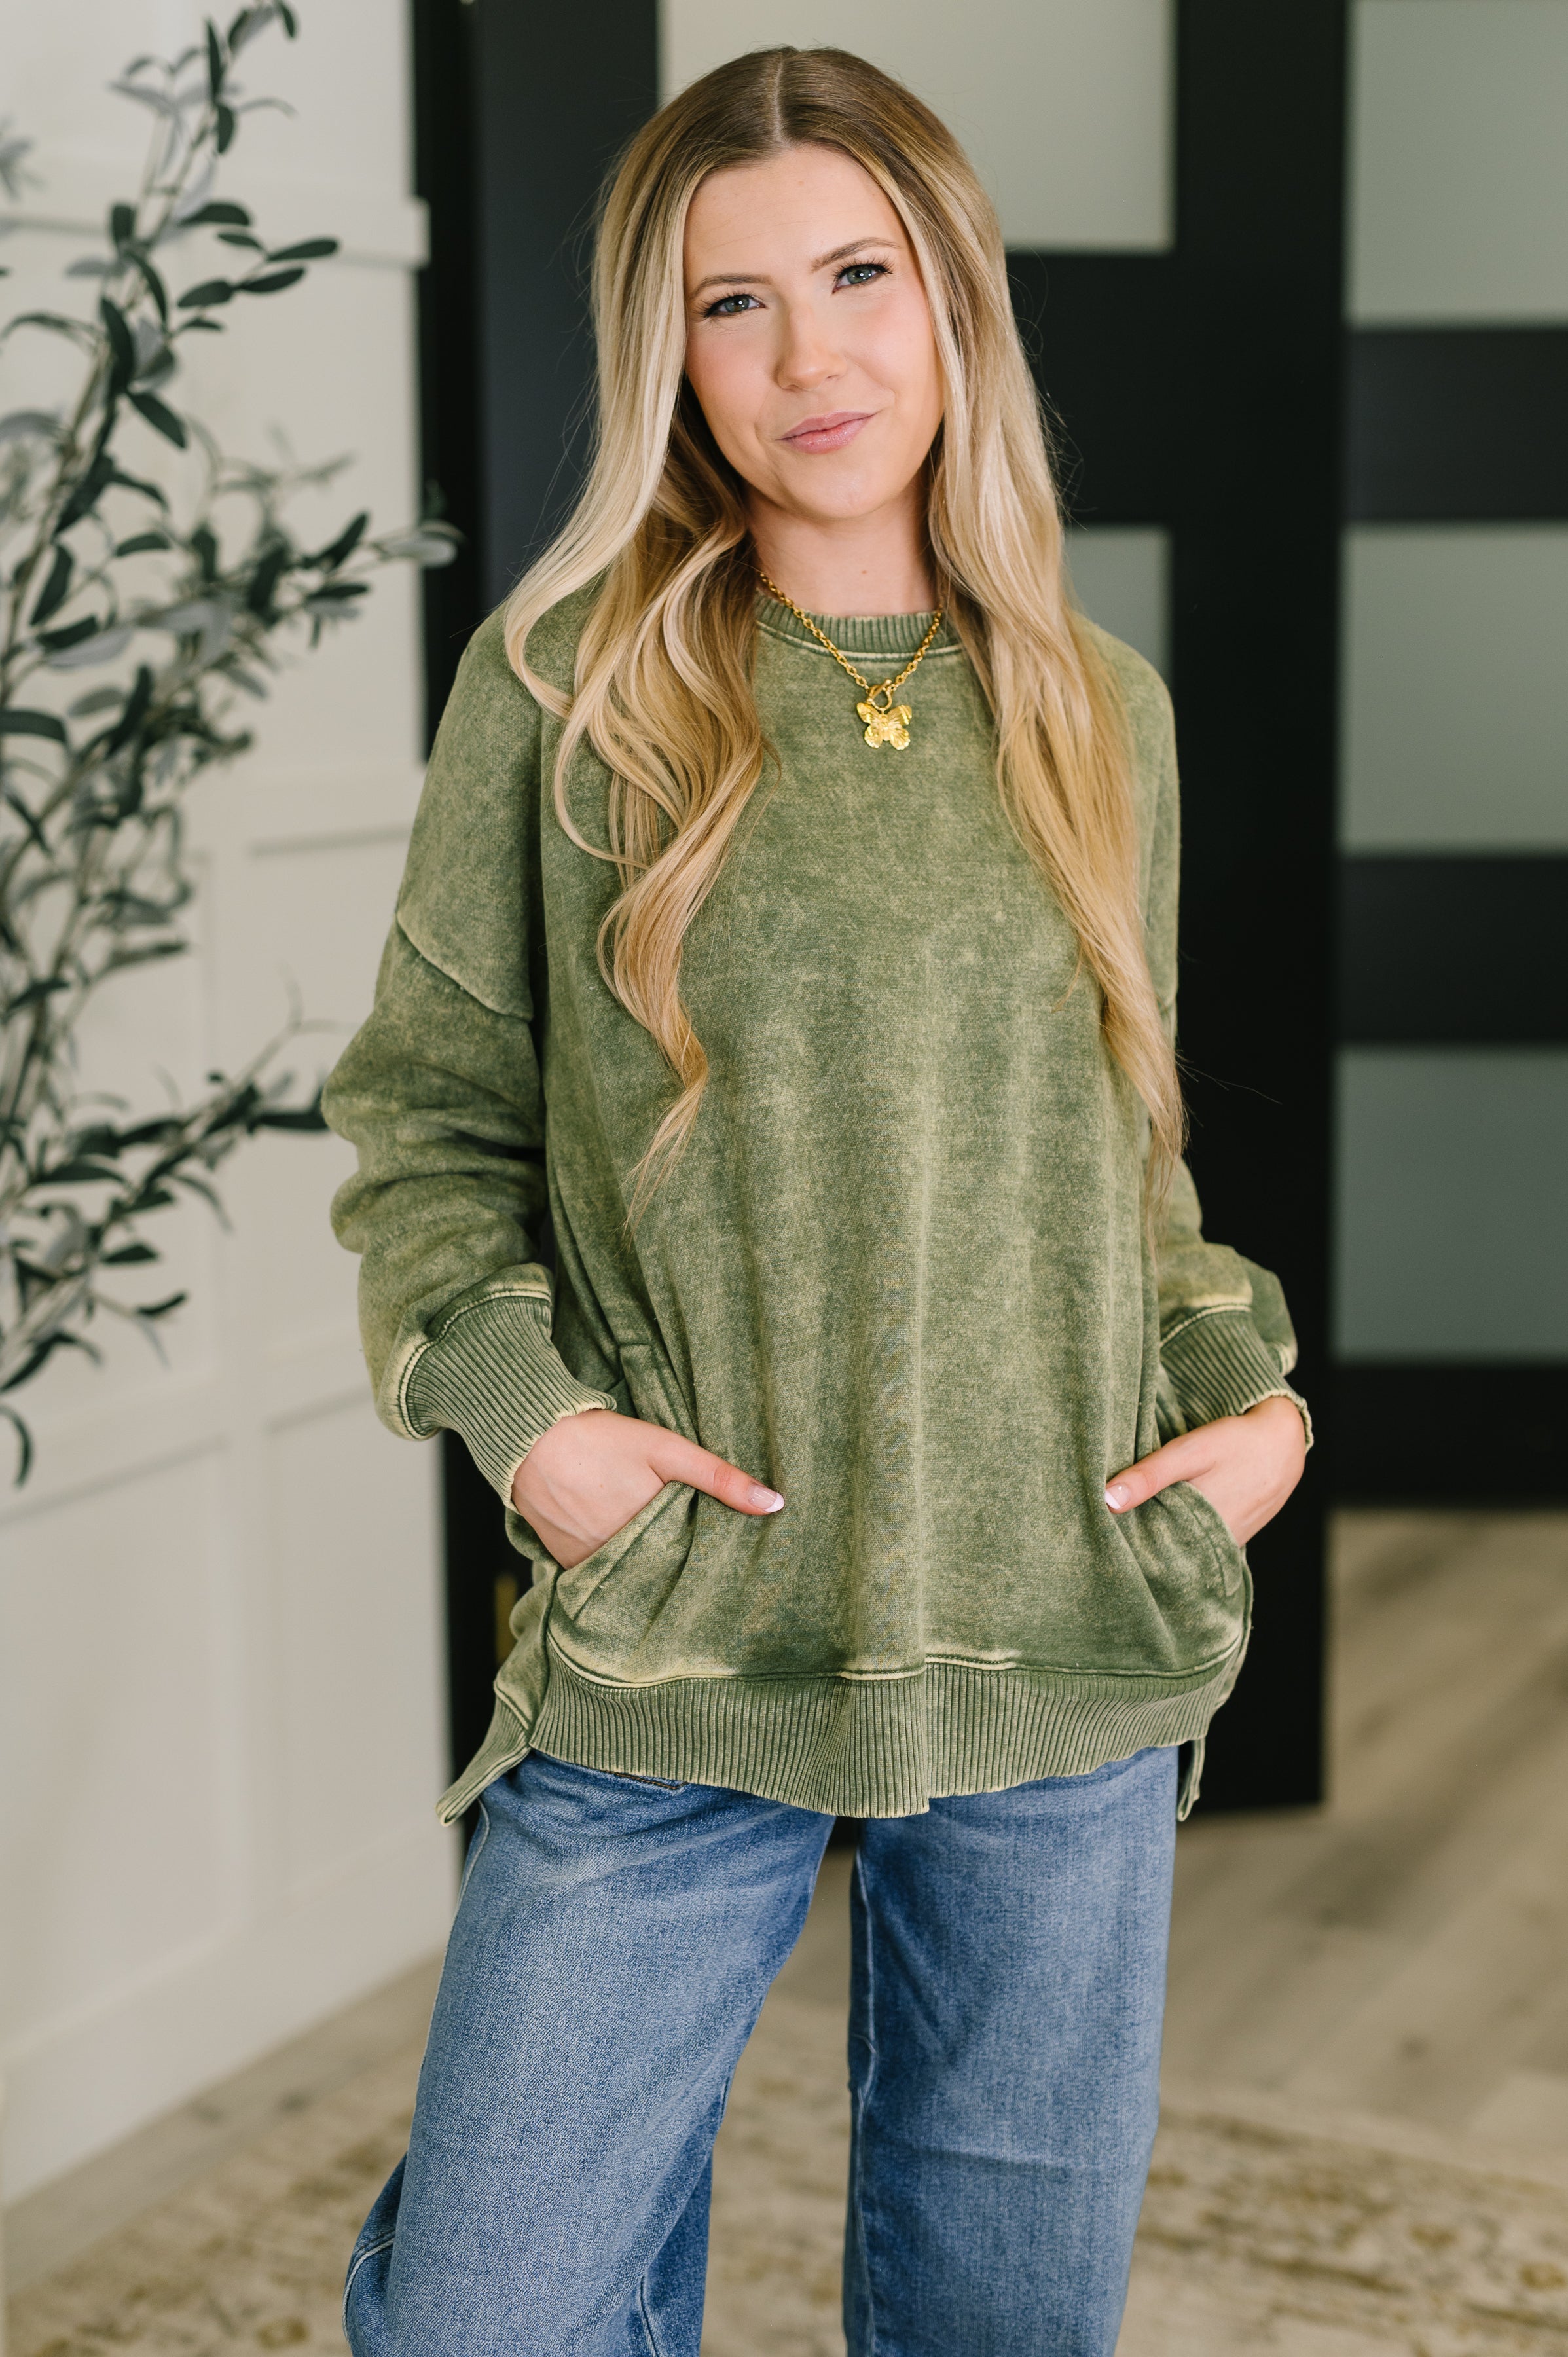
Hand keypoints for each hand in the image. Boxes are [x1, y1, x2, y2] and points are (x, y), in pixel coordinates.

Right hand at [511, 1408, 782, 1569]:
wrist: (530, 1438)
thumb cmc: (602, 1439)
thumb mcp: (667, 1449)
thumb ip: (719, 1477)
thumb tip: (775, 1504)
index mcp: (648, 1537)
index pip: (691, 1563)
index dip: (707, 1559)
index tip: (728, 1561)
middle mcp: (616, 1560)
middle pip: (660, 1571)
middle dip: (679, 1566)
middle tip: (695, 1554)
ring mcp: (588, 1565)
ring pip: (630, 1574)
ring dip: (645, 1565)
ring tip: (660, 1547)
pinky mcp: (566, 1562)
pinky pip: (600, 1572)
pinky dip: (614, 1561)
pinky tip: (624, 1543)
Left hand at [1104, 1394, 1305, 1545]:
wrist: (1284, 1441)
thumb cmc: (1237, 1442)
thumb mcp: (1189, 1452)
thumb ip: (1149, 1476)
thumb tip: (1106, 1501)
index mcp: (1200, 1527)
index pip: (1151, 1548)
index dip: (1124, 1542)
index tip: (1098, 1534)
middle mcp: (1215, 1543)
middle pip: (1167, 1550)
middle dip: (1141, 1541)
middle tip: (1106, 1528)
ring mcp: (1228, 1542)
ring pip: (1184, 1546)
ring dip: (1162, 1535)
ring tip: (1131, 1523)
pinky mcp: (1236, 1535)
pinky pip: (1202, 1540)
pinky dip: (1184, 1531)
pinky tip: (1168, 1516)